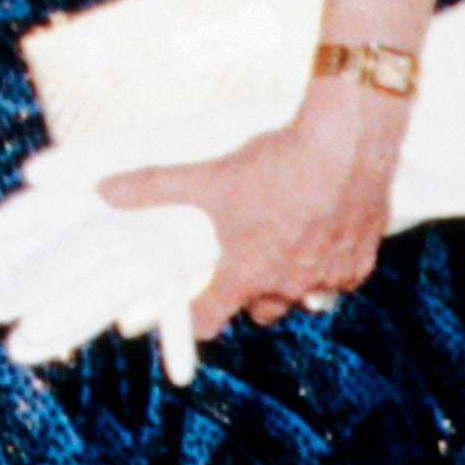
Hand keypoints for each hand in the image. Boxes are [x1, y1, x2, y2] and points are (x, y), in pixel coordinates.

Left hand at [106, 80, 398, 345]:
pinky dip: (330, 265)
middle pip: (260, 310)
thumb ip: (154, 188)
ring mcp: (329, 278)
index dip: (196, 317)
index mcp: (247, 274)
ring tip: (285, 244)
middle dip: (249, 293)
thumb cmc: (275, 165)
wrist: (346, 144)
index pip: (210, 319)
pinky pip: (340, 279)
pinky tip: (322, 236)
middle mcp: (288, 286)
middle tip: (244, 260)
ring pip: (304, 296)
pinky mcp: (361, 263)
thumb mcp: (209, 177)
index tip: (192, 309)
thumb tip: (104, 190)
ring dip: (292, 280)